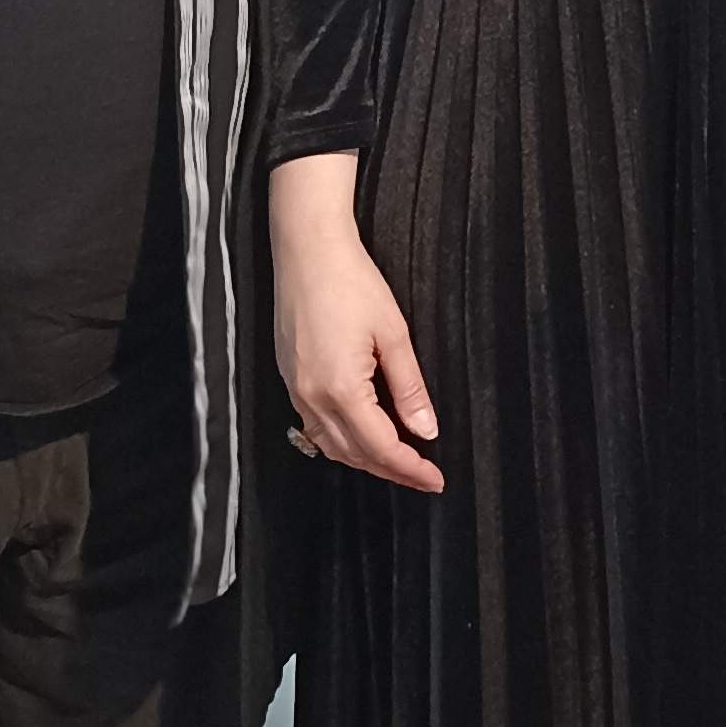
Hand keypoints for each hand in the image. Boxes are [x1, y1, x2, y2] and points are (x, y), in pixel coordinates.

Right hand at [271, 154, 439, 493]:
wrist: (306, 247)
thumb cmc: (350, 280)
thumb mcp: (393, 333)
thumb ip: (410, 387)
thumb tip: (426, 429)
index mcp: (341, 388)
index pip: (381, 447)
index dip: (411, 468)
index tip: (435, 478)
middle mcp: (312, 396)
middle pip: (355, 454)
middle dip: (391, 470)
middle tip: (424, 475)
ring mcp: (296, 388)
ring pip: (331, 445)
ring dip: (365, 459)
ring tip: (398, 462)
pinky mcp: (290, 376)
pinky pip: (313, 426)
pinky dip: (340, 441)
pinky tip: (360, 436)